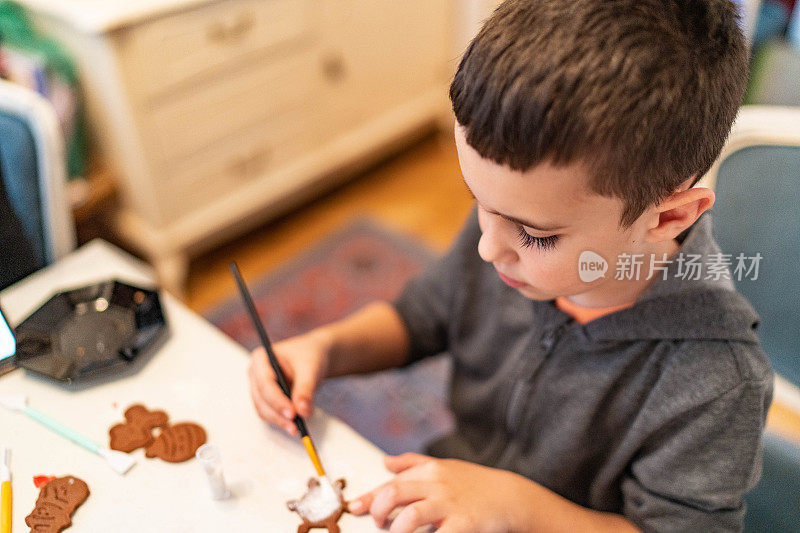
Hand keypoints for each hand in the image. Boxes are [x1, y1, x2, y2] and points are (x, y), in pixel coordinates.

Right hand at [247, 328, 331, 435]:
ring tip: (297, 427)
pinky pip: (270, 413)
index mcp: (261, 358)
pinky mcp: (266, 399)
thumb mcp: (311, 368)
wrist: (314, 358)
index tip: (292, 413)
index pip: (265, 382)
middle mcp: (255, 373)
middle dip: (278, 414)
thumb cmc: (310, 355)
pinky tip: (294, 425)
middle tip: (295, 424)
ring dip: (279, 420)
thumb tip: (303, 411)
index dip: (277, 400)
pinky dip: (281, 420)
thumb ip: (306, 389)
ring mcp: (259, 387)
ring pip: (264, 410)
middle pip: (261, 399)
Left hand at [348, 453, 531, 532]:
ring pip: (409, 517)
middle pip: (393, 494)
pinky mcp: (463, 524)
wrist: (511, 497)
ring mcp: (449, 505)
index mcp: (429, 471)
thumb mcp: (445, 467)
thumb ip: (413, 464)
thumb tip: (385, 461)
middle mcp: (436, 484)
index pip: (390, 482)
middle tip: (380, 524)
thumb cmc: (475, 484)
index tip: (354, 508)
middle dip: (378, 512)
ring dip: (396, 531)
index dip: (368, 498)